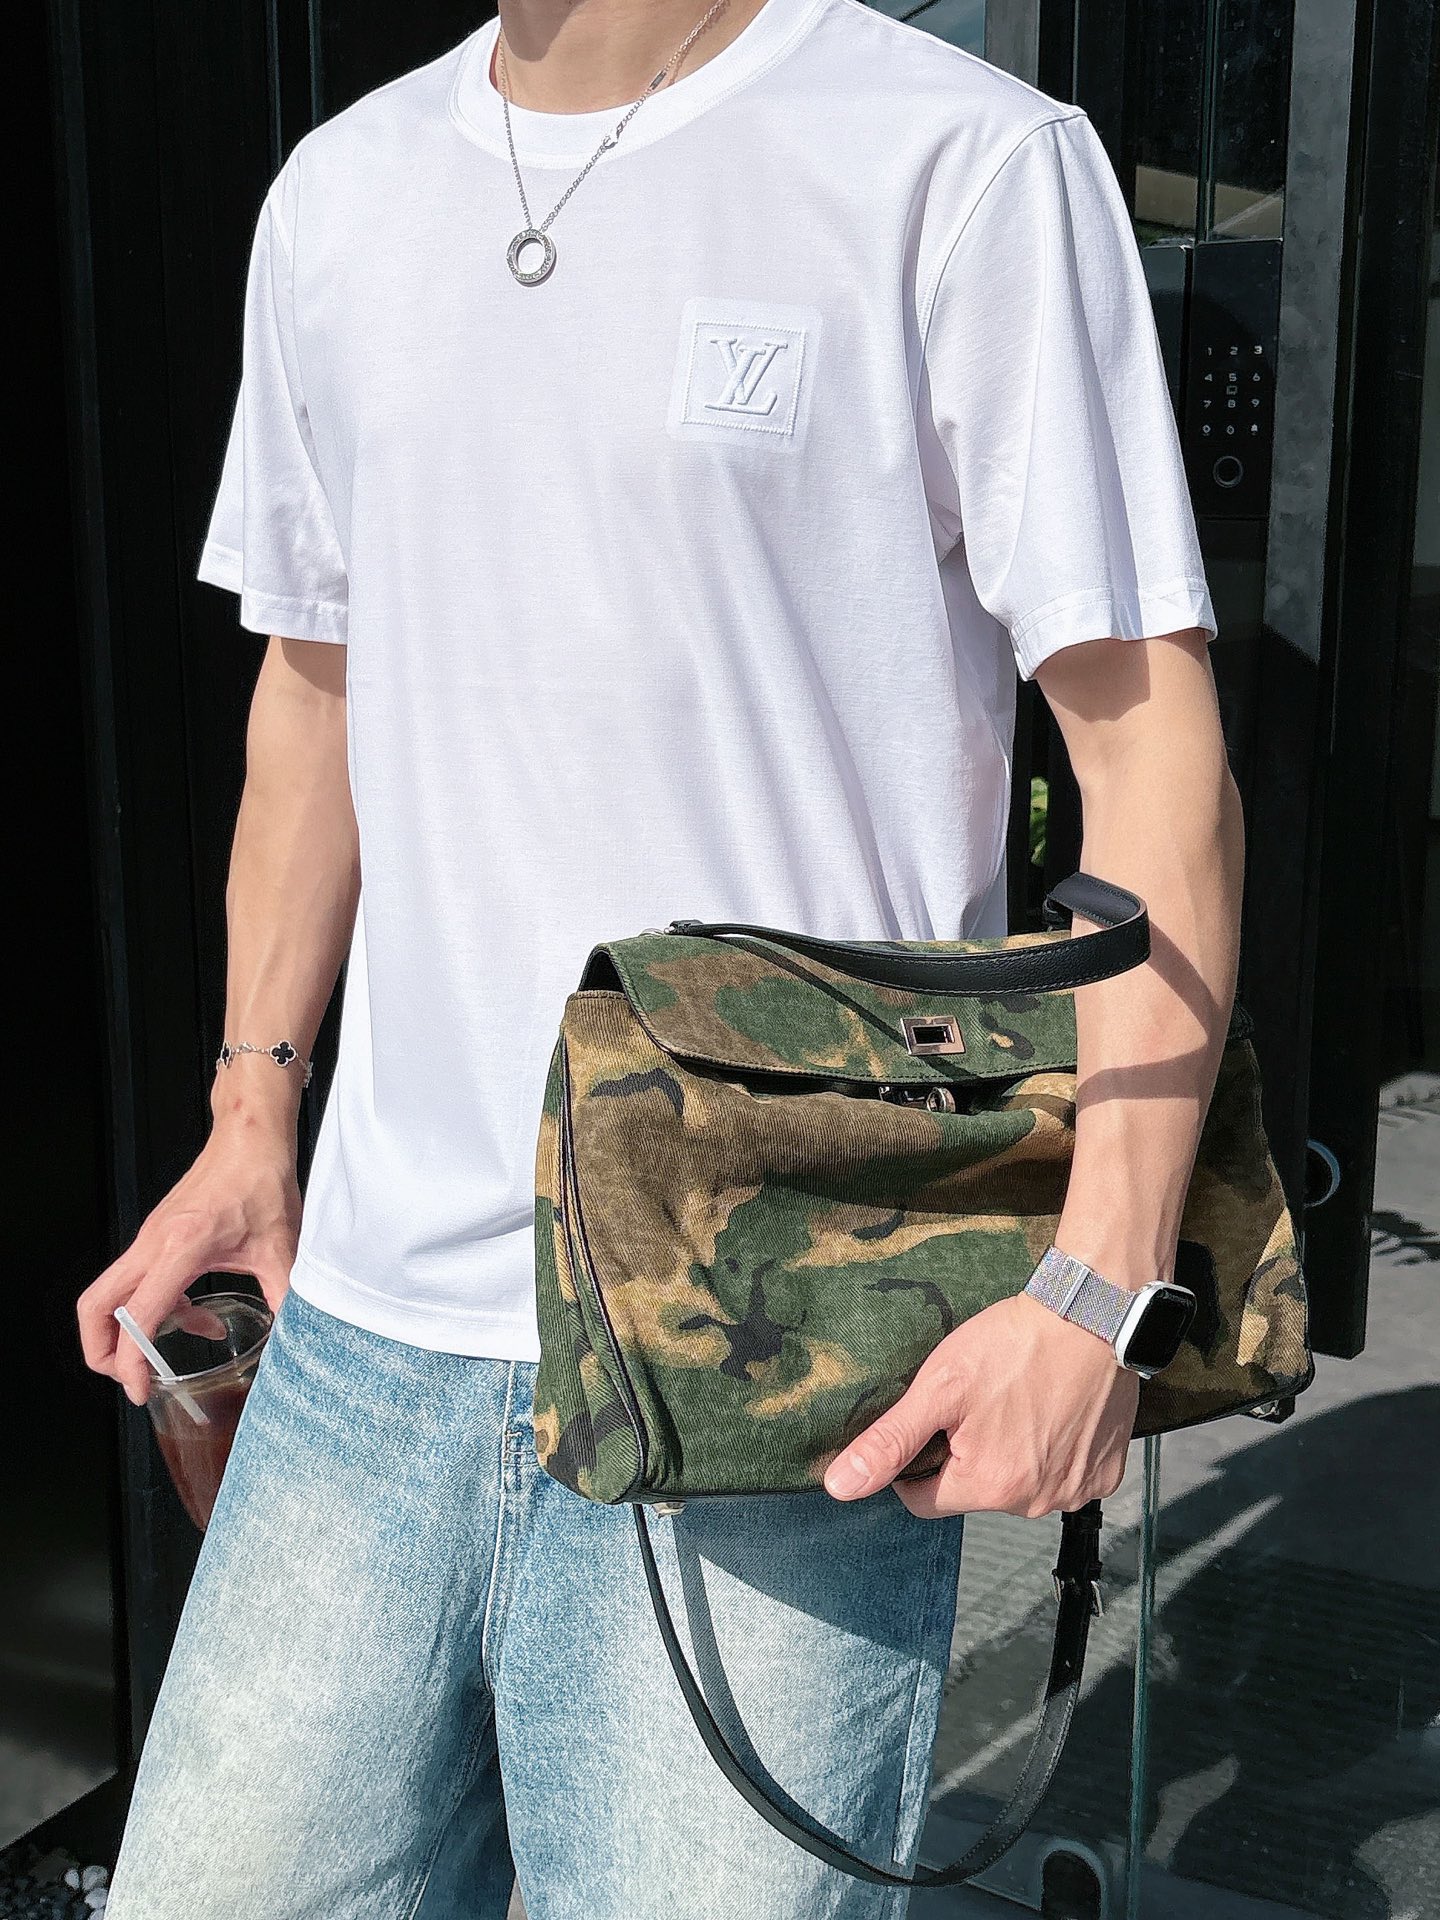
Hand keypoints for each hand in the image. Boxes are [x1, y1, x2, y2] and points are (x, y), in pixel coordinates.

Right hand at [77, 1125, 300, 1405]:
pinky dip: (156, 1308)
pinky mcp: (157, 1236)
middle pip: (95, 1305)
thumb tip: (297, 1337)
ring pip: (111, 1294)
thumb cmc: (260, 1180)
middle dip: (101, 1350)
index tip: (141, 1391)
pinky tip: (199, 1317)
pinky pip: (138, 1282)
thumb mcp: (282, 1246)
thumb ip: (286, 1295)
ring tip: (164, 1358)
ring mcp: (150, 1239)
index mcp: (180, 1247)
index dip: (131, 1363)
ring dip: (128, 1331)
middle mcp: (153, 1243)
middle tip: (129, 1380)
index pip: (137, 1316)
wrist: (250, 1137)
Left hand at [823, 1294, 1137, 1518]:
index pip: (923, 1499)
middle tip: (977, 1402)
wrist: (1094, 1316)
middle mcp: (1034, 1503)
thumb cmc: (1015, 1346)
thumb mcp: (939, 1386)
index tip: (930, 1422)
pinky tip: (1051, 1410)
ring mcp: (1074, 1491)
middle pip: (974, 1491)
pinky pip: (1062, 1475)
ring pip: (1019, 1484)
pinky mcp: (1105, 1475)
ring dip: (1011, 1453)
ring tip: (1015, 1401)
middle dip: (966, 1453)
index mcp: (987, 1487)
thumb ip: (890, 1441)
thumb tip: (841, 1487)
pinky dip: (1053, 1450)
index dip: (915, 1462)